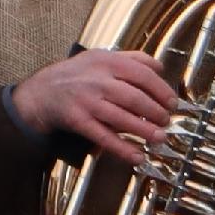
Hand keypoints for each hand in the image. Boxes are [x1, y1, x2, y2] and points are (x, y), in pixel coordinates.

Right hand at [10, 46, 184, 165]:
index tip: (172, 103)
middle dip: (156, 112)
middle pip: (135, 98)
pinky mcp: (78, 121)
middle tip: (167, 121)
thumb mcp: (101, 57)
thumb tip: (160, 66)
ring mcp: (87, 102)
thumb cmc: (76, 75)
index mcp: (107, 62)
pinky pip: (104, 137)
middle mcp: (97, 81)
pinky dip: (122, 149)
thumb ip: (131, 58)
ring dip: (144, 130)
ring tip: (160, 138)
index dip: (161, 90)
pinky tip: (137, 156)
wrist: (41, 92)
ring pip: (122, 118)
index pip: (142, 75)